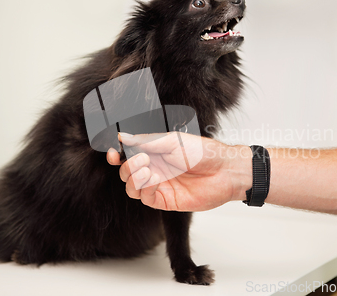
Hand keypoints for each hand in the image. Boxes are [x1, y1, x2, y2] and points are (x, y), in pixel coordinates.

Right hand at [107, 132, 251, 210]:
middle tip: (141, 159)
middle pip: (126, 172)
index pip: (128, 155)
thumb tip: (122, 136)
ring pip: (132, 187)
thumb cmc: (203, 152)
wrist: (224, 171)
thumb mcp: (172, 141)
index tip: (112, 153)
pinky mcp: (166, 200)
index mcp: (155, 152)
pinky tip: (154, 179)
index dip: (116, 155)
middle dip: (126, 166)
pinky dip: (145, 188)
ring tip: (147, 169)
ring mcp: (160, 185)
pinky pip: (146, 198)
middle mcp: (155, 169)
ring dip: (133, 178)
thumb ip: (146, 140)